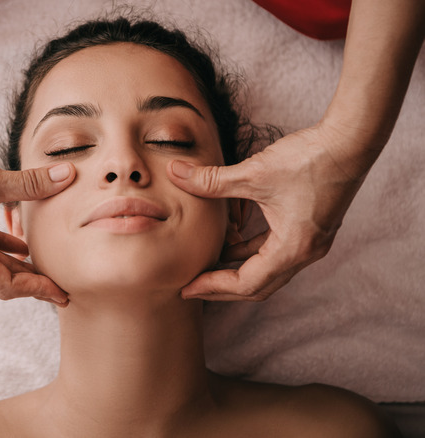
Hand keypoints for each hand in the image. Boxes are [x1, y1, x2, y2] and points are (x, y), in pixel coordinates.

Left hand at [167, 122, 374, 300]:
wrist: (350, 140)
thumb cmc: (308, 158)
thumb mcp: (253, 173)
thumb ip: (211, 180)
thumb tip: (174, 172)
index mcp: (292, 249)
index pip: (246, 284)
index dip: (213, 287)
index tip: (186, 287)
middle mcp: (305, 253)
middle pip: (258, 286)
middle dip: (222, 287)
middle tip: (190, 285)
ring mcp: (310, 243)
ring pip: (267, 270)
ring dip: (236, 268)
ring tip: (205, 263)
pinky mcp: (310, 229)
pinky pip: (275, 251)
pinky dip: (251, 251)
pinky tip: (231, 240)